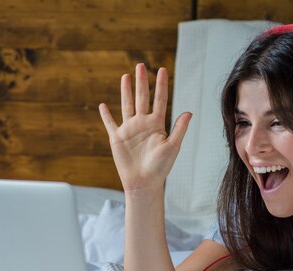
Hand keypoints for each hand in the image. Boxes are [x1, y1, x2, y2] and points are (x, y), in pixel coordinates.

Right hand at [99, 63, 191, 193]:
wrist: (144, 183)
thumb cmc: (161, 167)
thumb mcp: (173, 147)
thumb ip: (179, 129)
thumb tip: (189, 112)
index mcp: (157, 124)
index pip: (160, 100)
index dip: (161, 85)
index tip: (162, 70)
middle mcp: (143, 124)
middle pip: (142, 98)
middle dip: (142, 82)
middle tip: (141, 65)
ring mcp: (129, 129)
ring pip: (127, 105)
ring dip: (126, 91)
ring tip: (126, 76)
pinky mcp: (117, 138)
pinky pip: (110, 124)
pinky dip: (106, 115)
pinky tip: (103, 105)